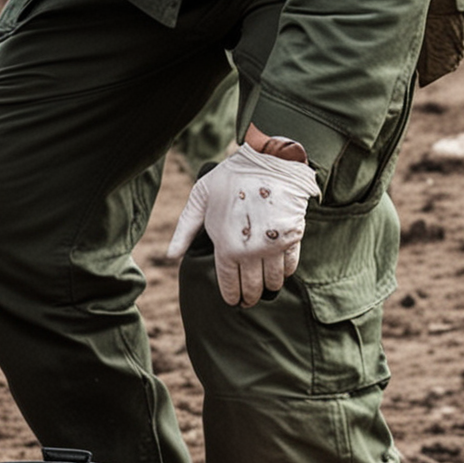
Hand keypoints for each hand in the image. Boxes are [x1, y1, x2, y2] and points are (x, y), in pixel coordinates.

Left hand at [166, 142, 319, 306]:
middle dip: (250, 297)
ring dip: (269, 286)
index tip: (234, 301)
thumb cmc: (230, 179)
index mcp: (225, 246)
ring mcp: (273, 246)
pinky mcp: (293, 238)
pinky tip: (280, 272)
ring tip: (265, 288)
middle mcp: (250, 252)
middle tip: (249, 301)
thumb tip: (170, 256)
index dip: (232, 296)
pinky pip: (290, 265)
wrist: (269, 161)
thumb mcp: (199, 200)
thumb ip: (184, 230)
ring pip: (273, 280)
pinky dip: (285, 272)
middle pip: (252, 287)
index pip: (229, 283)